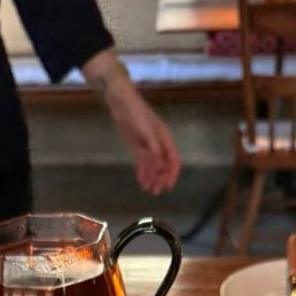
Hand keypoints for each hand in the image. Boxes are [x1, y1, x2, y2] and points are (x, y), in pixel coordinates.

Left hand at [82, 52, 179, 194]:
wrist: (122, 103)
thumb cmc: (137, 114)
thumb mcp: (148, 132)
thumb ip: (155, 150)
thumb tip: (160, 167)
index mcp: (165, 139)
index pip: (173, 161)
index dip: (172, 175)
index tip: (168, 187)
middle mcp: (159, 144)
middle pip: (163, 166)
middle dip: (160, 179)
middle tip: (155, 192)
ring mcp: (148, 146)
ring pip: (152, 166)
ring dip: (151, 178)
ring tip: (147, 189)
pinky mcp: (137, 146)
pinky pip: (142, 162)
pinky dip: (142, 172)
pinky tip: (140, 181)